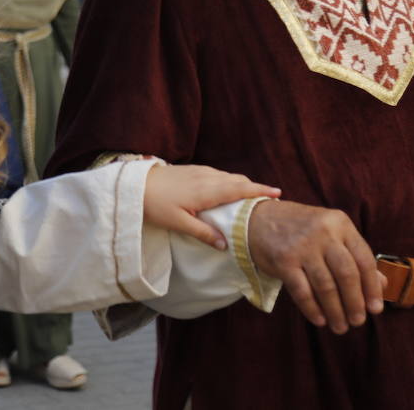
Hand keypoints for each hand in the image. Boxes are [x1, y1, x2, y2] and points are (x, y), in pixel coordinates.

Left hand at [143, 164, 280, 250]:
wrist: (135, 184)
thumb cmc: (155, 205)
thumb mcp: (178, 223)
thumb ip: (203, 233)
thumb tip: (225, 244)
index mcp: (207, 190)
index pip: (240, 189)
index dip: (259, 191)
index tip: (278, 193)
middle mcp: (208, 177)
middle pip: (238, 180)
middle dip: (255, 188)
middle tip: (270, 198)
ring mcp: (200, 171)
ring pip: (229, 176)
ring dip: (243, 184)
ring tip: (253, 195)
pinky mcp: (193, 169)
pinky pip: (219, 174)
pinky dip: (230, 181)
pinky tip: (228, 189)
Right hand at [247, 199, 384, 333]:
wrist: (258, 219)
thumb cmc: (302, 229)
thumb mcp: (332, 233)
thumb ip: (356, 256)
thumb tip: (382, 285)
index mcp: (340, 223)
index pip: (363, 259)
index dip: (372, 287)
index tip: (375, 310)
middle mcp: (323, 232)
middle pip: (346, 274)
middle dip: (355, 303)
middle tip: (358, 322)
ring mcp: (302, 246)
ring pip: (325, 286)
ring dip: (335, 311)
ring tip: (340, 327)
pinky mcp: (283, 260)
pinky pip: (302, 291)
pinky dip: (312, 309)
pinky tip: (320, 320)